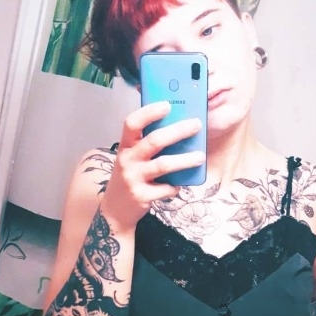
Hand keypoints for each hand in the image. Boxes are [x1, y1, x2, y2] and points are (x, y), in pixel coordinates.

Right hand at [100, 101, 205, 229]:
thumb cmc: (130, 178)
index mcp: (125, 146)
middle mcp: (127, 160)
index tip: (167, 105)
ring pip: (163, 165)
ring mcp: (133, 178)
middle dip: (178, 131)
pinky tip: (180, 185)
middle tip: (196, 125)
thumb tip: (177, 128)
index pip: (132, 123)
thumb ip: (146, 145)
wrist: (115, 210)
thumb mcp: (131, 158)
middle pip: (154, 141)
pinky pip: (166, 188)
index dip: (149, 113)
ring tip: (200, 156)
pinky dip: (176, 186)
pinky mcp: (141, 196)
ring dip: (185, 160)